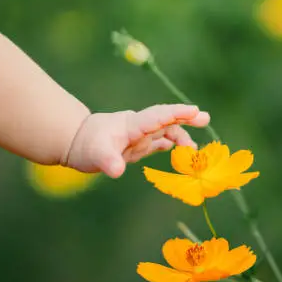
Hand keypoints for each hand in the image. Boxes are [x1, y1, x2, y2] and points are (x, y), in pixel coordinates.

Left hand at [65, 104, 210, 177]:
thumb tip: (117, 171)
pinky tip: (179, 149)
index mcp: (132, 125)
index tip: (195, 111)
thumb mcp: (95, 155)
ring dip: (180, 135)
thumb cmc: (85, 146)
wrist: (75, 142)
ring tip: (195, 149)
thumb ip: (108, 161)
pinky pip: (158, 141)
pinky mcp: (136, 145)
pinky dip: (170, 144)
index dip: (177, 113)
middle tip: (205, 118)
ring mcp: (139, 136)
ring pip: (164, 131)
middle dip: (185, 118)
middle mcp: (139, 128)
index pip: (158, 116)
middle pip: (166, 120)